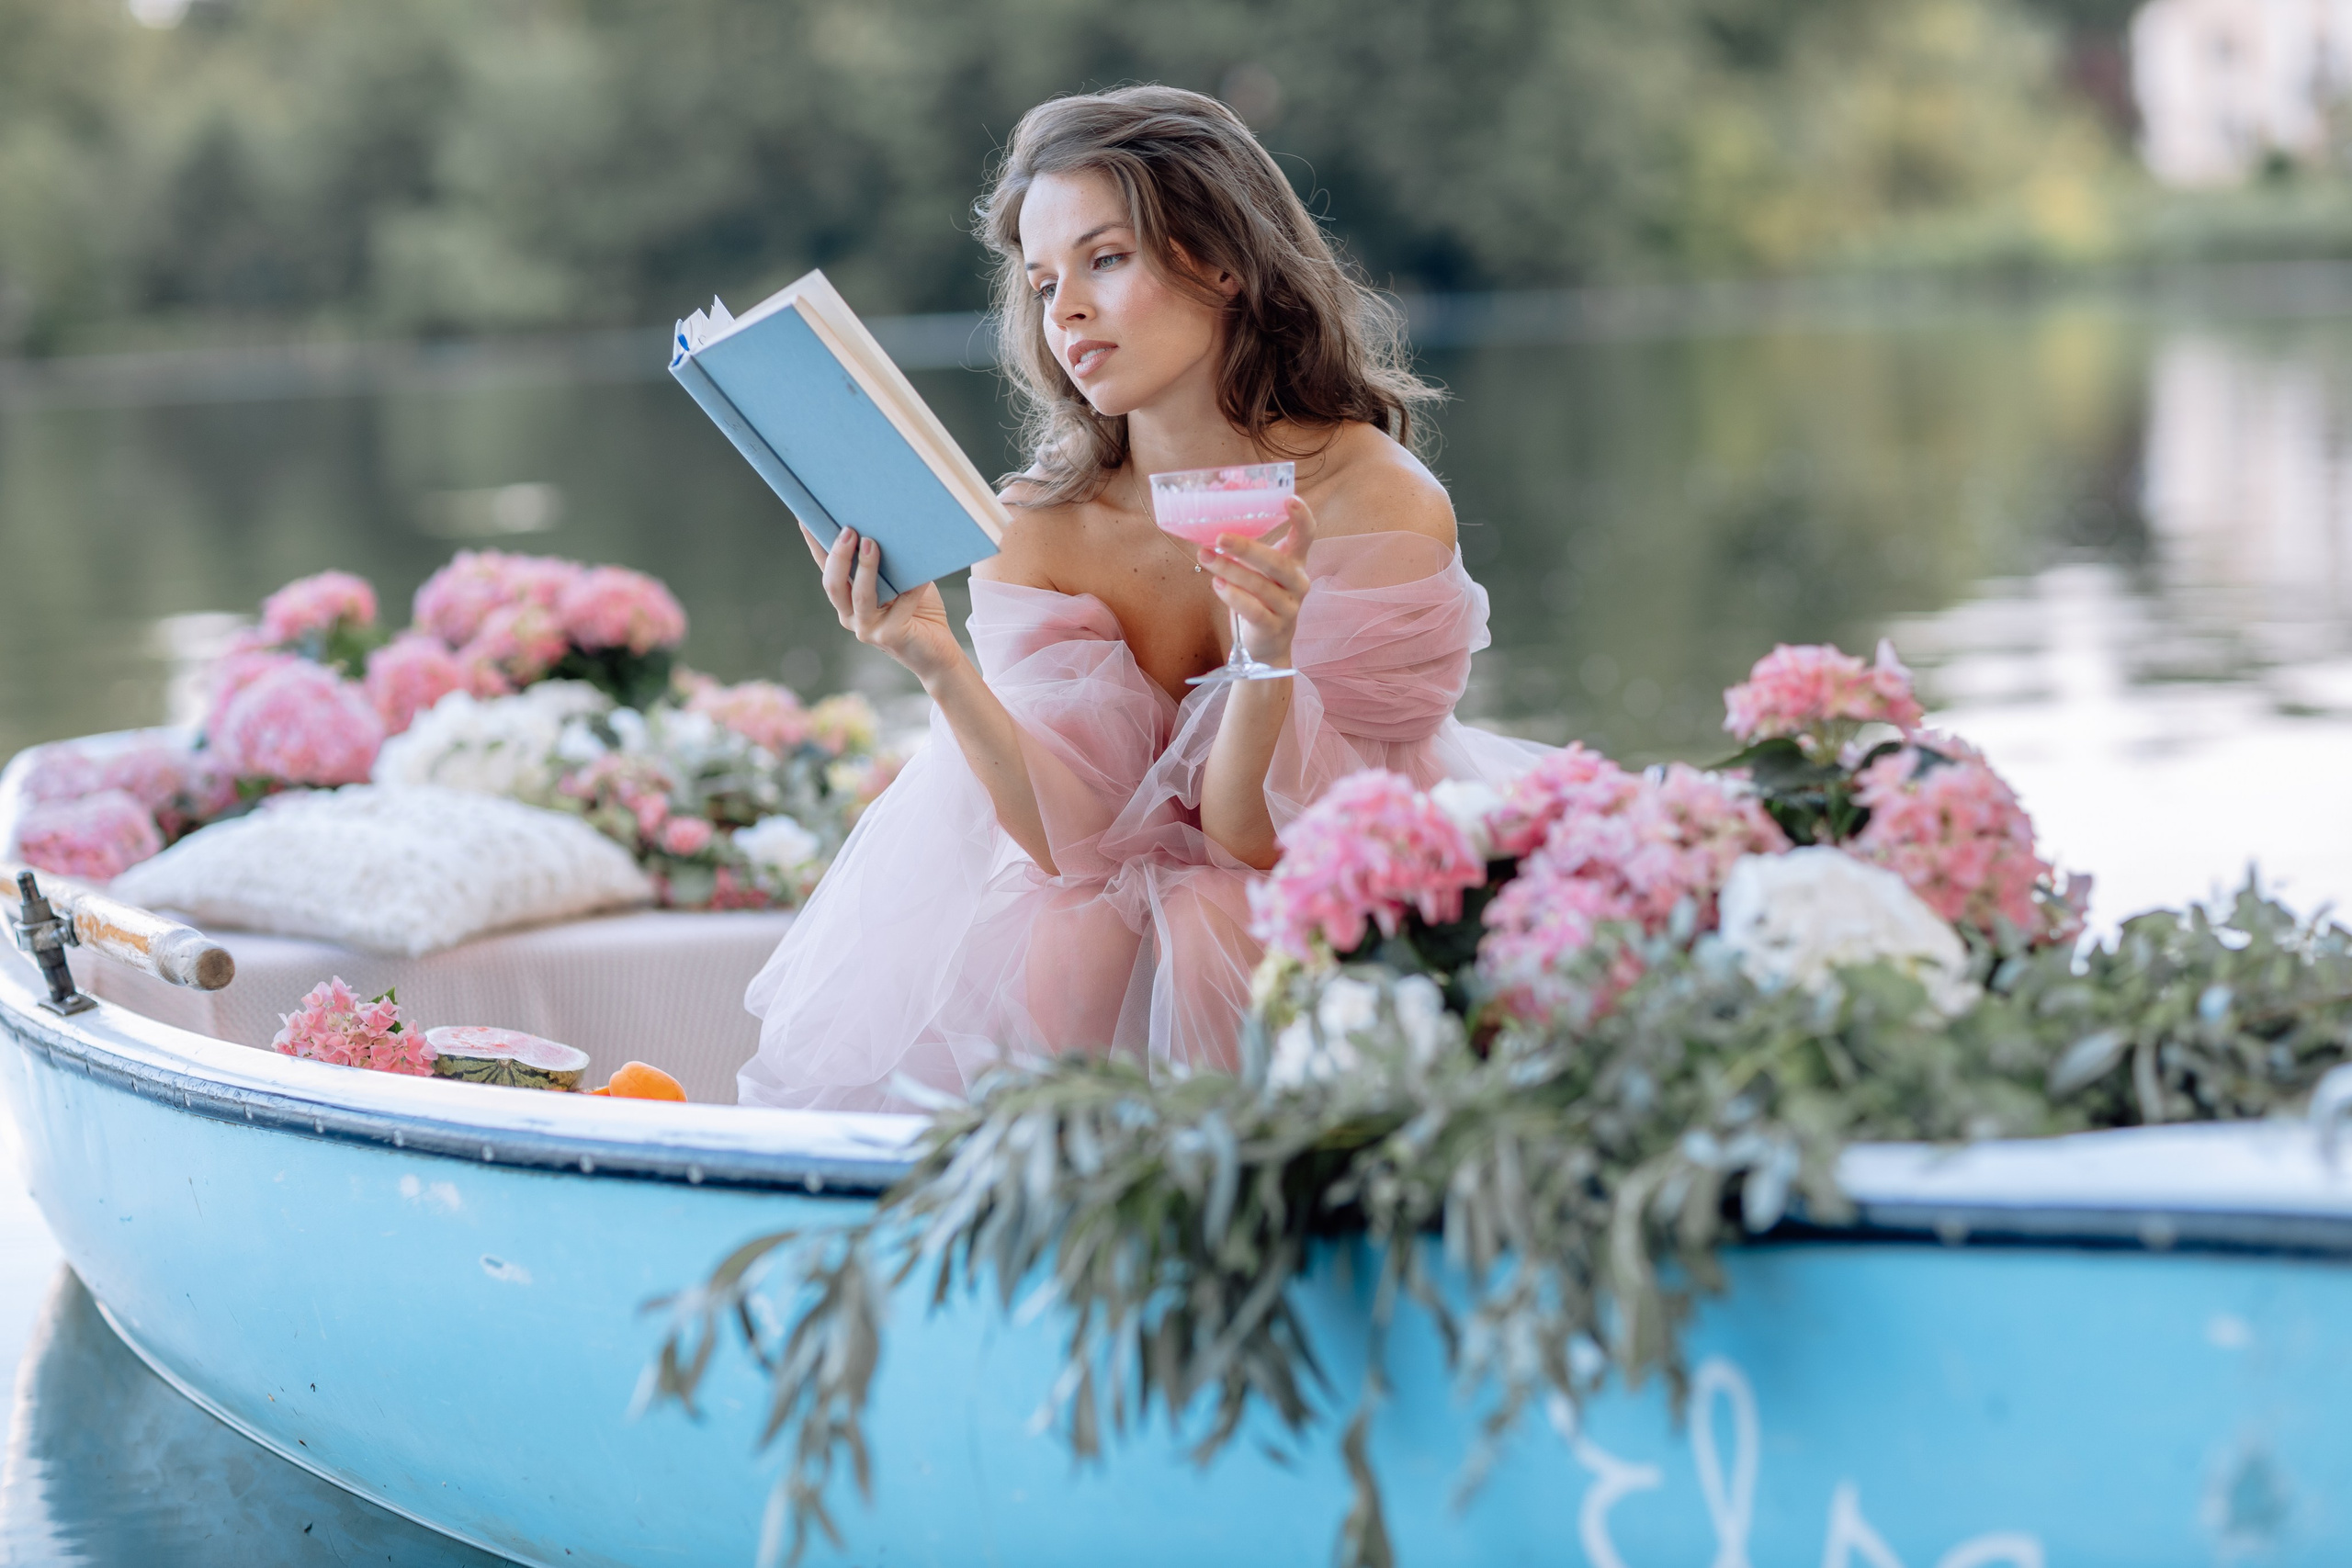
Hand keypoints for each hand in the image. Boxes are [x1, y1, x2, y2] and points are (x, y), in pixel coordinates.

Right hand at [804, 526, 961, 687]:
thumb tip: (886, 526)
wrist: (938, 652)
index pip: (826, 568)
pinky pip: (901, 606)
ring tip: (871, 543)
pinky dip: (912, 587)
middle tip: (848, 530)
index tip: (805, 519)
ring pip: (860, 597)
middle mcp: (850, 615)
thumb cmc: (919, 611)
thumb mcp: (899, 581)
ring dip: (865, 568)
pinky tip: (921, 573)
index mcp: (847, 599)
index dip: (815, 545)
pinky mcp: (891, 636)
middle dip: (838, 556)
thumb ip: (889, 563)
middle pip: (834, 584)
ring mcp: (868, 629)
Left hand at [1199, 496, 1314, 664]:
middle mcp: (1298, 582)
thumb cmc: (1259, 598)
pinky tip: (1218, 585)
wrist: (1267, 644)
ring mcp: (1289, 607)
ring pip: (1261, 586)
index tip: (1289, 498)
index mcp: (1295, 562)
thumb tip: (1211, 523)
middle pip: (1277, 562)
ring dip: (1230, 570)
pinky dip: (1234, 597)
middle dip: (1247, 548)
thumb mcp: (1257, 571)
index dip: (1302, 517)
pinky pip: (1254, 610)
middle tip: (1220, 536)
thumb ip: (1245, 550)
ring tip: (1205, 557)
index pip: (1307, 535)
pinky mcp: (1275, 628)